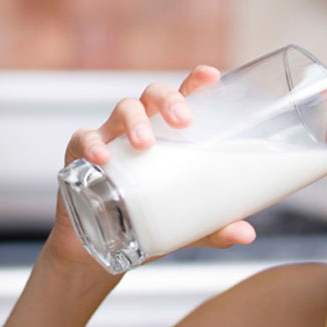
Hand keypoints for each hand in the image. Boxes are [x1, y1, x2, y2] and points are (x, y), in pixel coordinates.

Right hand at [44, 65, 256, 274]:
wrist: (99, 251)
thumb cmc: (147, 222)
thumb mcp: (185, 225)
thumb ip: (215, 226)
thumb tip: (246, 235)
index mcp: (169, 135)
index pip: (184, 98)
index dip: (196, 82)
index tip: (211, 76)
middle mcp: (141, 128)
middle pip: (154, 96)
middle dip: (169, 100)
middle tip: (183, 121)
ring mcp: (111, 138)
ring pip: (123, 109)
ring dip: (135, 121)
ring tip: (145, 143)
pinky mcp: (80, 156)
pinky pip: (83, 138)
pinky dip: (92, 144)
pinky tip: (103, 159)